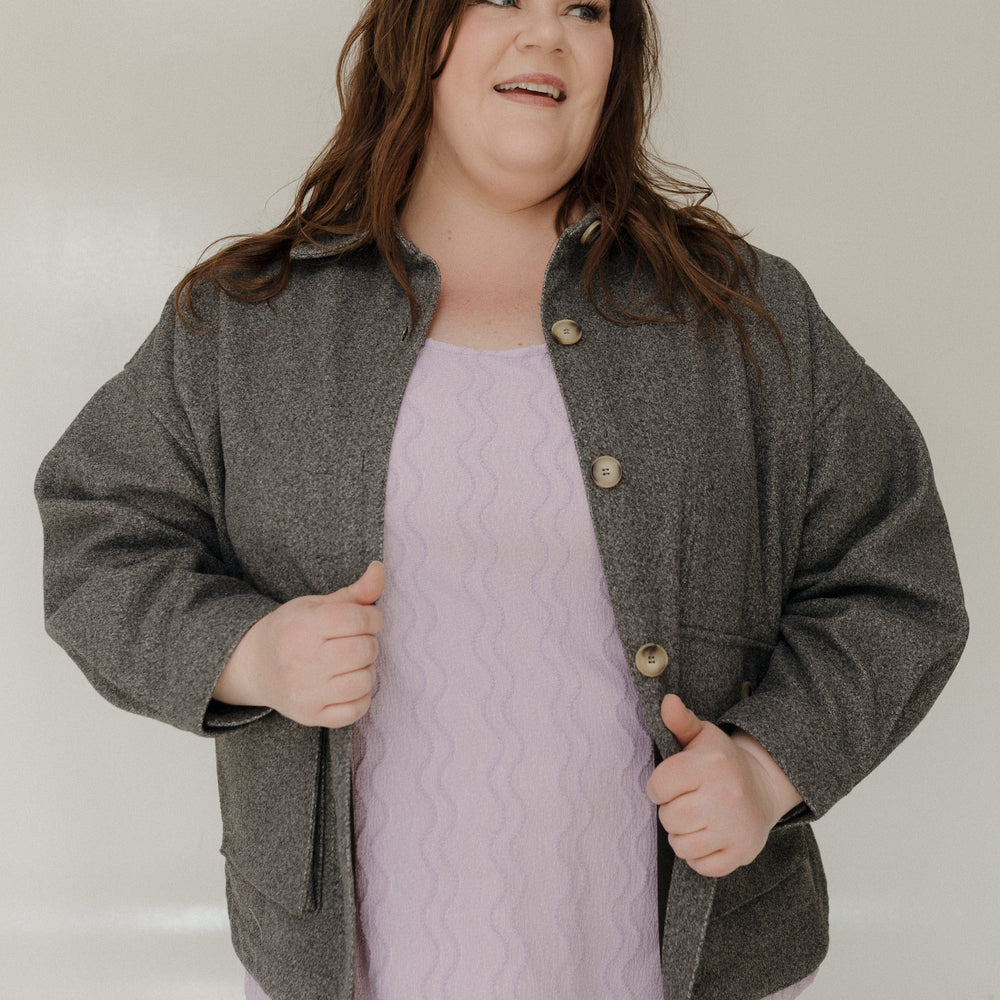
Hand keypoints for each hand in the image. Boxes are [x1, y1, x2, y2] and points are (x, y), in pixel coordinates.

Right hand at [213, 561, 384, 727]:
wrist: (255, 666)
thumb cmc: (292, 630)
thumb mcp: (317, 605)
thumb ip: (355, 592)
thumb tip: (379, 569)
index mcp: (303, 626)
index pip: (358, 618)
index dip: (372, 617)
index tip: (367, 619)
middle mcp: (302, 661)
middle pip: (364, 650)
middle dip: (369, 643)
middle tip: (356, 641)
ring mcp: (306, 693)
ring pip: (364, 682)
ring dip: (366, 670)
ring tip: (352, 663)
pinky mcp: (311, 716)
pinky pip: (355, 711)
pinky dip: (360, 698)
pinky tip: (348, 685)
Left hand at [645, 694, 801, 877]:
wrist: (763, 785)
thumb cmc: (722, 761)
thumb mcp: (702, 735)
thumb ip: (680, 720)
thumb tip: (666, 701)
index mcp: (710, 764)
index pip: (657, 786)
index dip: (659, 786)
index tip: (672, 782)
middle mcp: (724, 796)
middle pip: (669, 817)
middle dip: (670, 810)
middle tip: (686, 800)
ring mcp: (735, 828)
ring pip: (682, 845)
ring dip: (682, 835)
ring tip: (695, 818)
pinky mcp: (742, 853)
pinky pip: (702, 867)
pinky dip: (699, 856)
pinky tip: (707, 836)